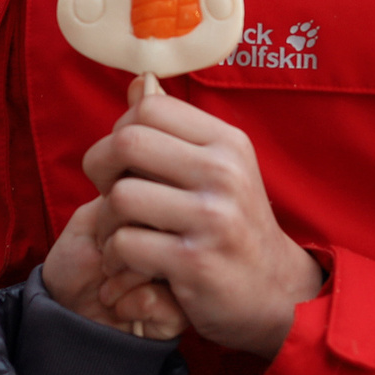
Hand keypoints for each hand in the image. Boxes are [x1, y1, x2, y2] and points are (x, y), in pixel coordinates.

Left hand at [43, 197, 187, 339]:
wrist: (69, 319)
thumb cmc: (78, 264)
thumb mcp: (93, 216)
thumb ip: (125, 189)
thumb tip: (150, 175)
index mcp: (161, 213)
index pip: (154, 190)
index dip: (115, 211)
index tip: (103, 231)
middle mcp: (179, 241)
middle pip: (157, 224)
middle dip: (114, 243)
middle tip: (106, 261)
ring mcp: (183, 276)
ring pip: (157, 260)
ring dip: (118, 277)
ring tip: (111, 286)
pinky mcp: (181, 313)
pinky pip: (155, 297)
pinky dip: (125, 303)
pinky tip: (123, 308)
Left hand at [81, 76, 322, 357]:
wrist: (274, 292)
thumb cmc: (234, 226)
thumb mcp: (220, 169)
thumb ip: (177, 129)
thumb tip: (139, 82)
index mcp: (227, 143)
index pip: (149, 107)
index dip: (120, 130)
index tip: (124, 161)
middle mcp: (223, 172)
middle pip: (127, 143)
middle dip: (100, 168)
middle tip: (107, 194)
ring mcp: (211, 217)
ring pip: (119, 196)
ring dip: (105, 220)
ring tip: (117, 233)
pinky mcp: (193, 261)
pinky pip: (124, 243)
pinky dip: (114, 255)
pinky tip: (126, 262)